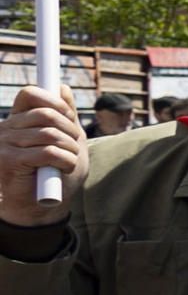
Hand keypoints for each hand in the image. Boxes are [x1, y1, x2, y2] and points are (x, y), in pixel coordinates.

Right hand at [0, 88, 83, 227]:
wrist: (39, 207)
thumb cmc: (53, 173)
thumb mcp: (64, 140)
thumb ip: (63, 116)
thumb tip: (62, 87)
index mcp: (17, 120)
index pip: (30, 94)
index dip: (55, 101)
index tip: (69, 115)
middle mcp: (6, 128)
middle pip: (45, 114)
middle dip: (70, 129)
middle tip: (74, 146)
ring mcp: (4, 144)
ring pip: (49, 134)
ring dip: (70, 148)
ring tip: (69, 160)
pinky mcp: (9, 161)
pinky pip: (47, 152)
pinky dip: (65, 160)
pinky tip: (64, 168)